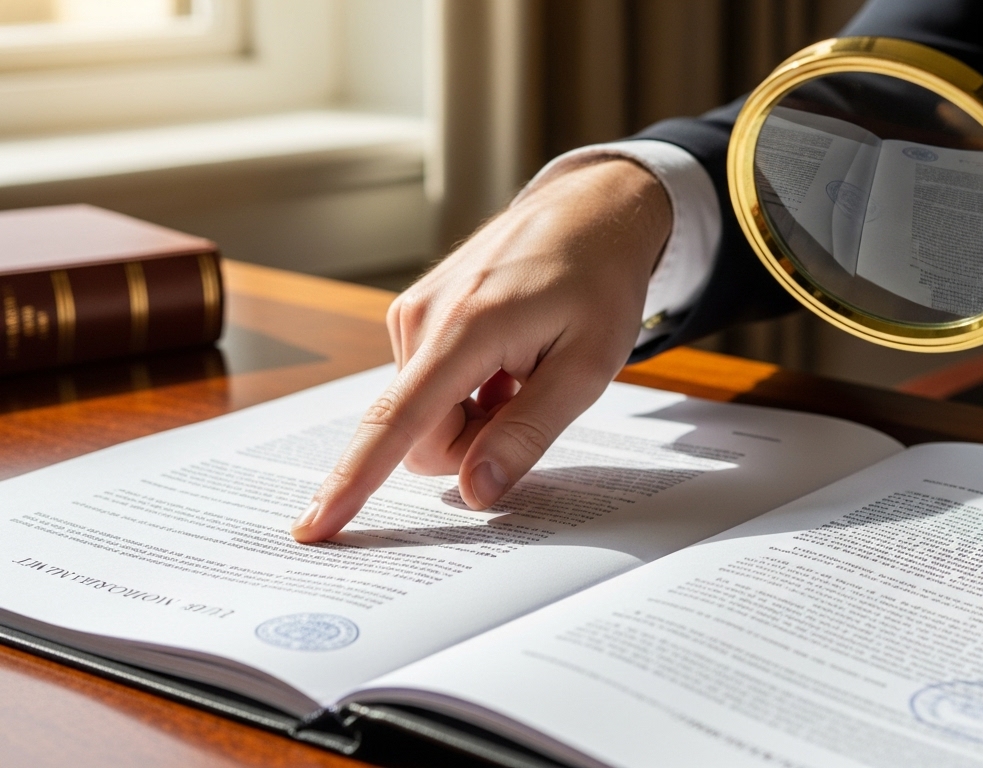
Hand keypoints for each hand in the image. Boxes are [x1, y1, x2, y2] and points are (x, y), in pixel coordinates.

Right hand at [291, 159, 671, 541]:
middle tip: (533, 397)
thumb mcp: (588, 368)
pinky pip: (429, 388)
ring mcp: (411, 314)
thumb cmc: (598, 283)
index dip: (353, 484)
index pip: (396, 424)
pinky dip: (470, 391)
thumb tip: (474, 493)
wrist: (591, 210)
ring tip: (525, 368)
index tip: (311, 529)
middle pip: (421, 437)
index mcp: (463, 330)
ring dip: (477, 414)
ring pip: (426, 417)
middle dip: (474, 443)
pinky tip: (509, 357)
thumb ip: (527, 433)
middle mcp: (419, 319)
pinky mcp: (415, 315)